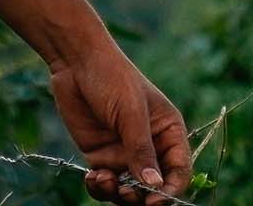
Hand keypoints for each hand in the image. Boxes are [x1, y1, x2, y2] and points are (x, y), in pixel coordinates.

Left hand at [48, 43, 191, 204]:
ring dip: (119, 195)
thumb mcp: (131, 111)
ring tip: (104, 181)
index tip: (155, 201)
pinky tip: (93, 179)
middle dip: (141, 196)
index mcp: (168, 132)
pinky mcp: (101, 155)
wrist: (74, 60)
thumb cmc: (111, 76)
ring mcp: (124, 153)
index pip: (178, 171)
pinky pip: (105, 183)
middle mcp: (149, 147)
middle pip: (154, 188)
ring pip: (129, 190)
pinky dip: (100, 188)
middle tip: (125, 192)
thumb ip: (141, 149)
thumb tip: (154, 186)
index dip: (170, 191)